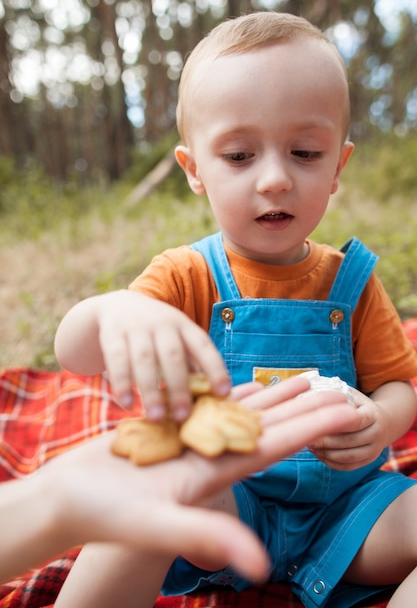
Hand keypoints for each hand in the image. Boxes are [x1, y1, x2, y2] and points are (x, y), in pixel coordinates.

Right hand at [18, 376, 355, 583]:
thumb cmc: (103, 515)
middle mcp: (211, 458)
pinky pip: (211, 406)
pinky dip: (233, 392)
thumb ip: (205, 535)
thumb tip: (261, 565)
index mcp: (216, 476)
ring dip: (275, 396)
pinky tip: (249, 383)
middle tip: (339, 386)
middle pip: (269, 427)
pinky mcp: (172, 429)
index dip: (314, 428)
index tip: (347, 411)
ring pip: (244, 411)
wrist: (67, 499)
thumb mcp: (154, 524)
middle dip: (305, 407)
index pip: (277, 446)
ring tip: (302, 378)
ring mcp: (192, 442)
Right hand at [55, 290, 230, 421]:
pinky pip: (117, 359)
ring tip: (156, 417)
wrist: (116, 305)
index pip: (203, 345)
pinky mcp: (112, 333)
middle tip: (183, 417)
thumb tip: (211, 399)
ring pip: (144, 359)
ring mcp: (136, 327)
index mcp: (183, 326)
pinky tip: (127, 404)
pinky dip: (122, 383)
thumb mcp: (175, 339)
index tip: (223, 394)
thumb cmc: (155, 333)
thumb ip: (190, 363)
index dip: (215, 368)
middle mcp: (162, 324)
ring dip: (150, 390)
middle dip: (179, 387)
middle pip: (173, 355)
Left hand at [308, 388, 387, 469]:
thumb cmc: (358, 405)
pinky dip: (330, 462)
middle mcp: (377, 433)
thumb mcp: (351, 395)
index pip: (354, 420)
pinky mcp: (368, 461)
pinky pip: (347, 466)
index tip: (314, 421)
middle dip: (326, 441)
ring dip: (326, 453)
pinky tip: (317, 453)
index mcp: (372, 414)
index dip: (334, 422)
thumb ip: (335, 396)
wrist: (382, 422)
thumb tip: (308, 398)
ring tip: (310, 446)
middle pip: (349, 441)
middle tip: (307, 437)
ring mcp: (374, 450)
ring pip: (348, 457)